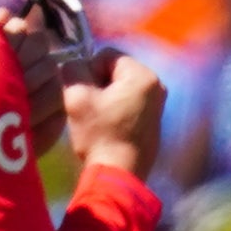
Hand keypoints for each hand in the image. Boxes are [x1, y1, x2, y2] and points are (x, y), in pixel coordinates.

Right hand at [65, 52, 163, 181]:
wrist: (119, 175)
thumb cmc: (99, 134)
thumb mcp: (77, 96)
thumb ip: (72, 69)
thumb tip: (75, 65)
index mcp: (143, 75)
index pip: (106, 55)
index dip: (87, 71)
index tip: (83, 95)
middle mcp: (157, 87)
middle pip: (114, 73)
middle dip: (96, 85)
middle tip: (87, 108)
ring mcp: (158, 107)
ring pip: (119, 90)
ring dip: (103, 100)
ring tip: (95, 121)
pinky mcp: (153, 124)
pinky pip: (127, 106)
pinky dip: (114, 112)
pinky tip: (106, 130)